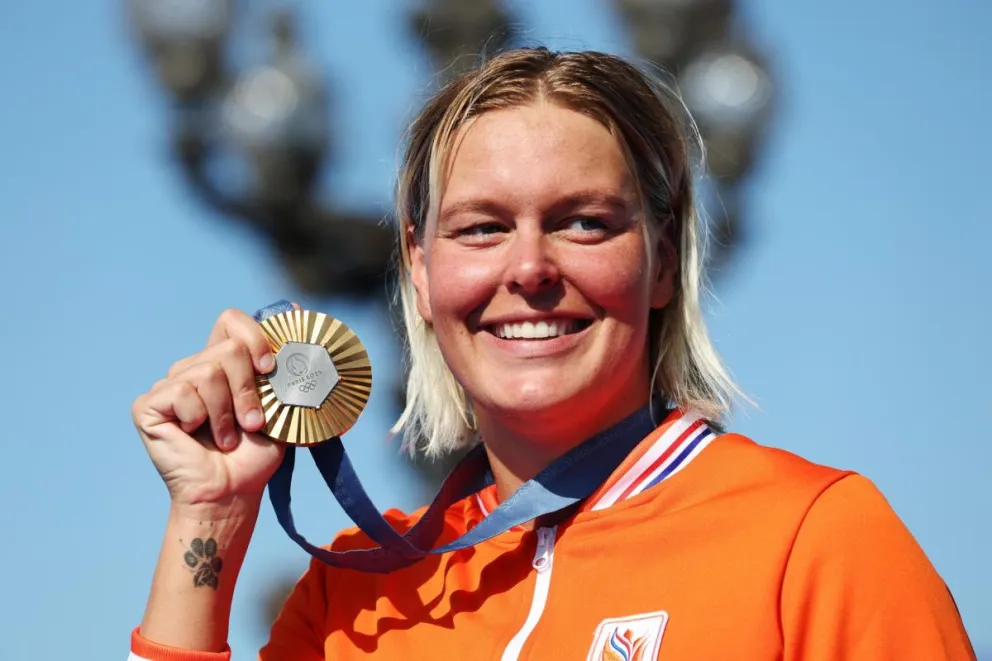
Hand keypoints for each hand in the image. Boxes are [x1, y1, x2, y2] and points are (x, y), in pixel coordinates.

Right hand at [132, 306, 294, 512]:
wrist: (232, 491)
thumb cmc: (255, 453)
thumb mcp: (279, 408)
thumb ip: (286, 370)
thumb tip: (300, 314)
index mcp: (224, 363)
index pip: (231, 320)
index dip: (253, 336)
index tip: (269, 367)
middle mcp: (194, 367)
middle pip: (228, 348)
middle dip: (247, 390)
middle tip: (250, 422)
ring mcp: (170, 384)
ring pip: (208, 372)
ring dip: (226, 413)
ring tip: (226, 437)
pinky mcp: (148, 404)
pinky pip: (181, 392)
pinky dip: (198, 418)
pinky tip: (194, 435)